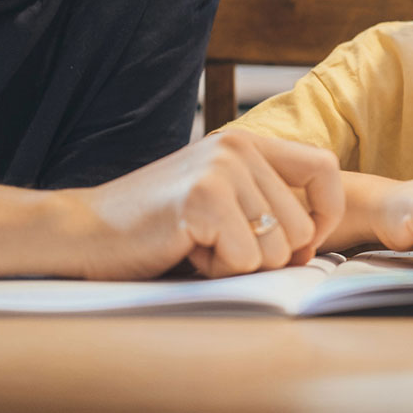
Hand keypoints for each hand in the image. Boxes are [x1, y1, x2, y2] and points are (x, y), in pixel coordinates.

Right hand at [68, 129, 343, 279]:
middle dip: (268, 255)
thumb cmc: (157, 226)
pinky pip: (245, 259)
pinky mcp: (204, 199)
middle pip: (301, 226)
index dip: (326, 214)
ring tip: (200, 246)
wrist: (86, 231)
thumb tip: (316, 239)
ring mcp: (222, 170)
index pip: (324, 168)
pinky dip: (218, 270)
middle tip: (218, 246)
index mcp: (247, 142)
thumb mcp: (220, 197)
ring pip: (277, 248)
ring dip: (240, 264)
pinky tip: (186, 251)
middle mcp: (239, 147)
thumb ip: (266, 203)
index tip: (306, 245)